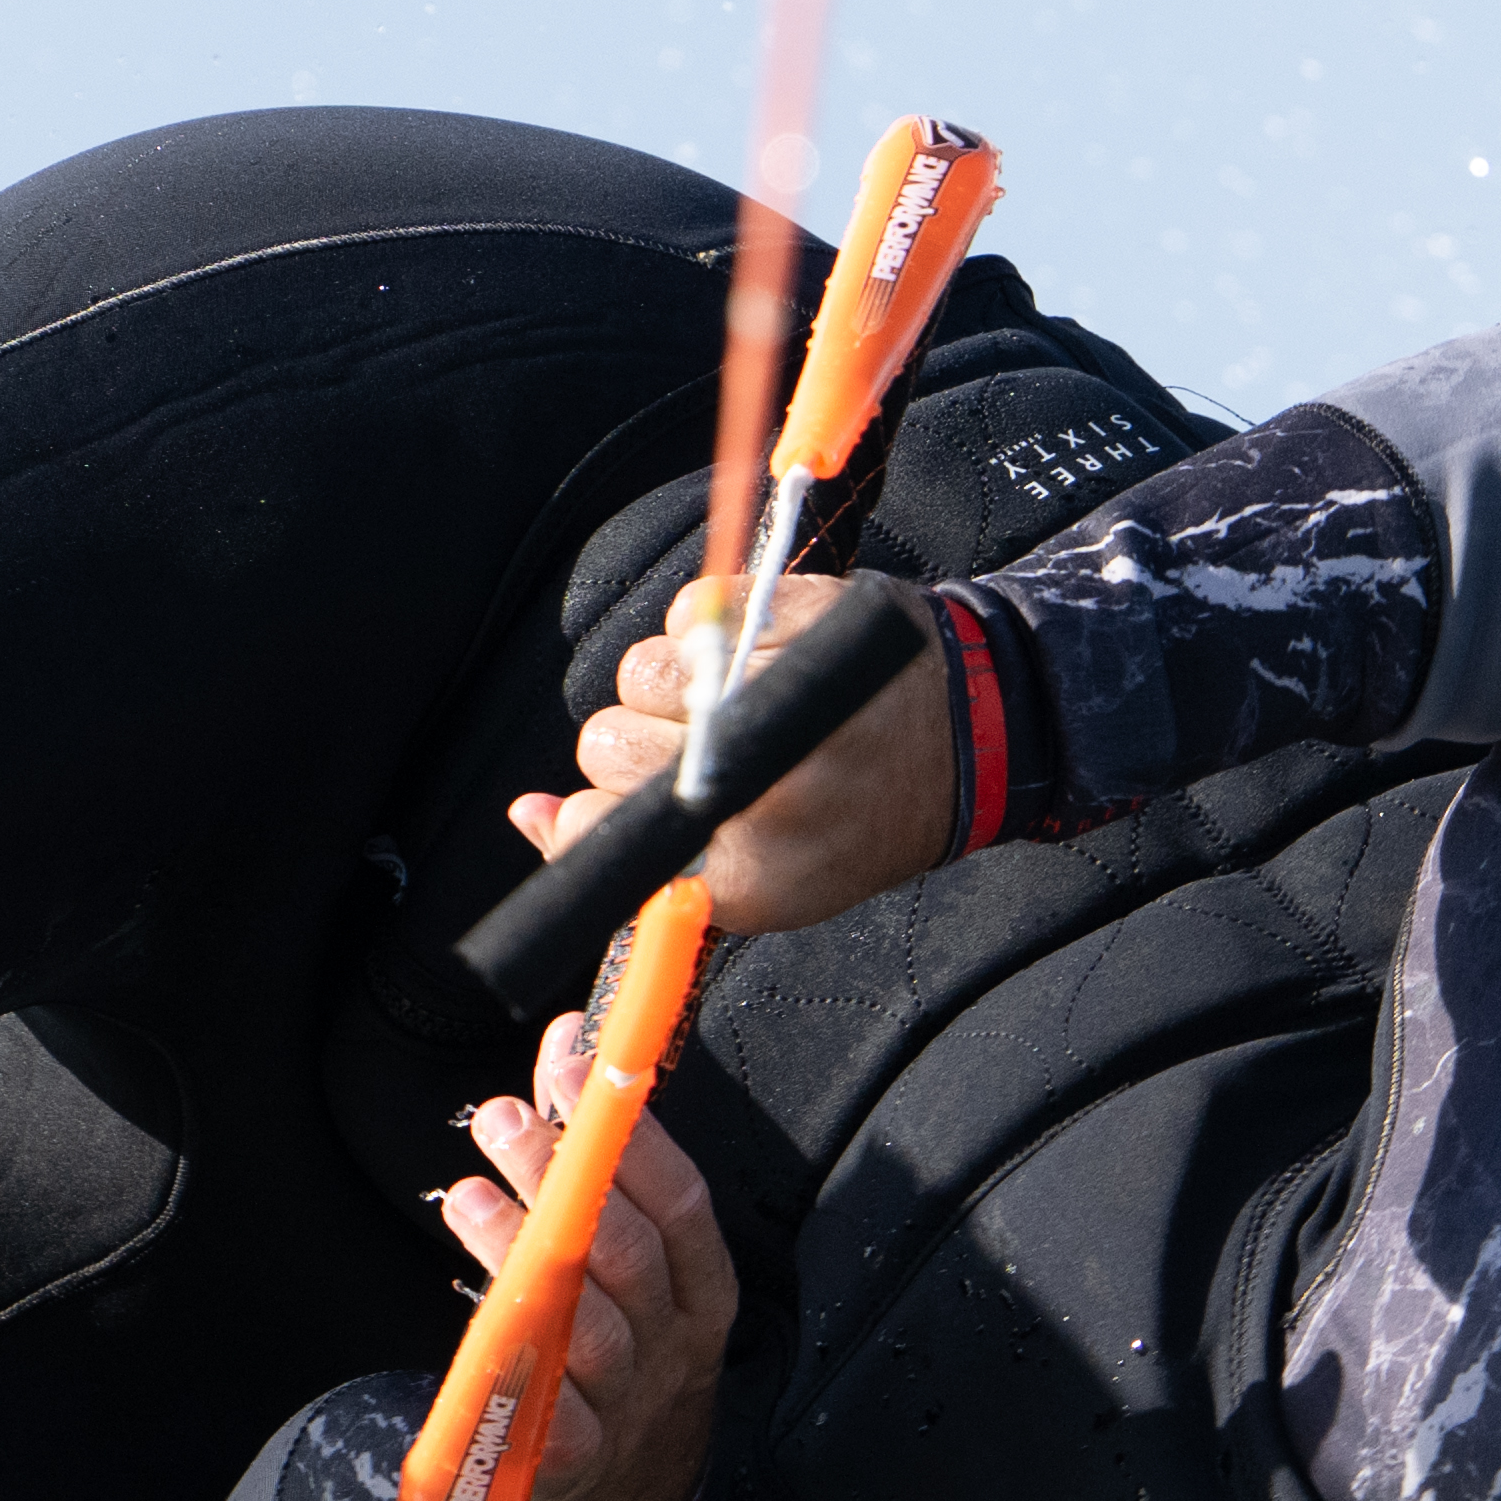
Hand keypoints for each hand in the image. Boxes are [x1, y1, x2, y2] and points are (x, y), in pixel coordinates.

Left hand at [432, 1010, 735, 1500]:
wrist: (625, 1494)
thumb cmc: (618, 1344)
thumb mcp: (622, 1250)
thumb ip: (595, 1149)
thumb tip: (569, 1036)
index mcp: (701, 1288)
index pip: (682, 1202)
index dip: (632, 1132)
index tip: (576, 1065)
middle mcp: (673, 1346)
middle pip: (628, 1255)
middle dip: (565, 1179)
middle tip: (502, 1119)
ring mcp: (628, 1410)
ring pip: (587, 1328)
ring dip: (524, 1256)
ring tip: (467, 1197)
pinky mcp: (574, 1468)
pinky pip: (553, 1424)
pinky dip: (518, 1376)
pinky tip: (479, 1323)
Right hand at [504, 566, 962, 942]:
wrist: (972, 742)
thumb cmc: (852, 822)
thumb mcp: (753, 886)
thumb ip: (636, 862)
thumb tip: (528, 811)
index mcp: (744, 875)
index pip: (593, 827)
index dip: (598, 809)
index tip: (637, 800)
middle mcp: (757, 788)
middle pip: (603, 744)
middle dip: (634, 743)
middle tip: (700, 750)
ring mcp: (776, 696)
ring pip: (639, 674)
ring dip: (670, 684)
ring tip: (731, 702)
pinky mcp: (798, 621)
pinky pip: (690, 615)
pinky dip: (708, 631)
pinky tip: (758, 659)